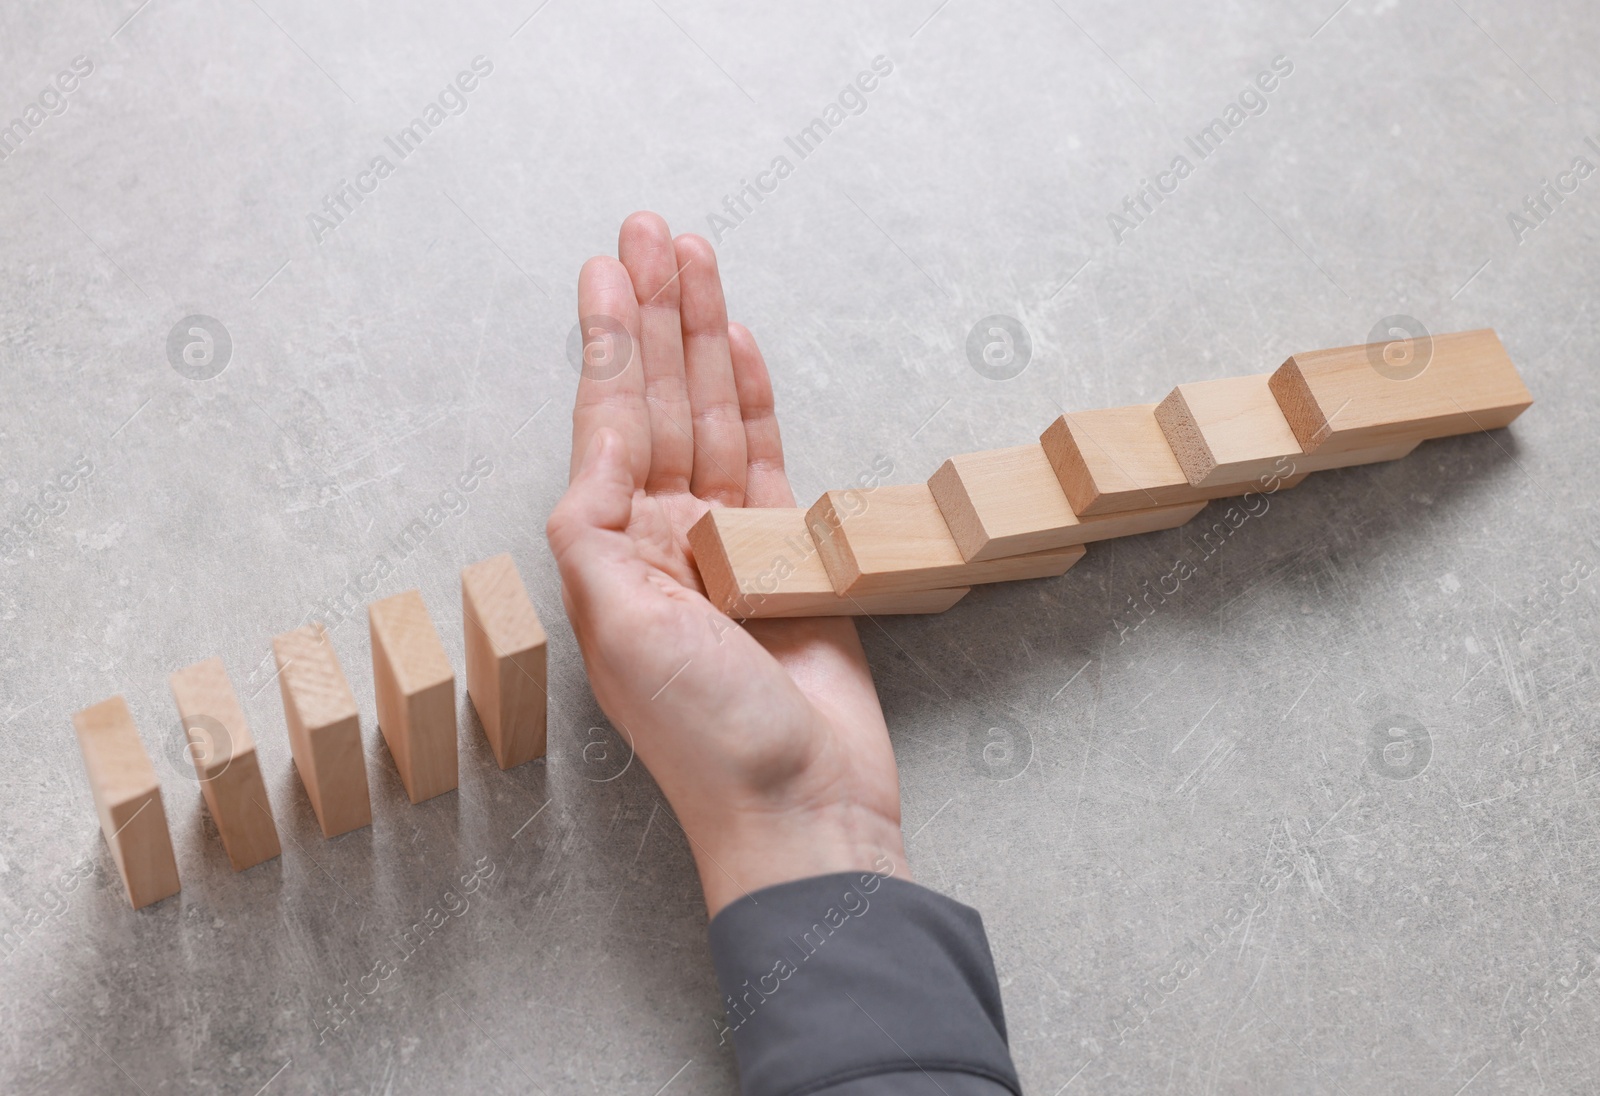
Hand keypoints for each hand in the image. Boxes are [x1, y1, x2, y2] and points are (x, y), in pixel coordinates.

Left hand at [546, 212, 909, 916]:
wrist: (802, 804)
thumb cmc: (707, 734)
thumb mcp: (619, 627)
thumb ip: (596, 529)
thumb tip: (593, 453)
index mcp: (613, 552)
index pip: (608, 422)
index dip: (608, 341)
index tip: (606, 269)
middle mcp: (665, 537)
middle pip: (659, 400)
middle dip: (655, 315)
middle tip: (653, 231)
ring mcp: (728, 544)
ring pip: (714, 418)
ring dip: (702, 340)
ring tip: (695, 260)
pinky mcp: (788, 557)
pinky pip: (768, 461)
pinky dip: (756, 403)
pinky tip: (744, 348)